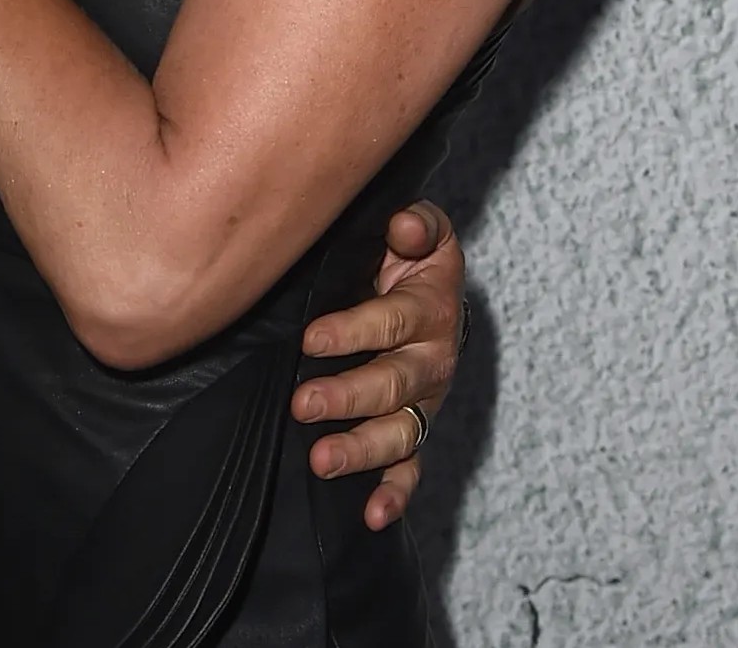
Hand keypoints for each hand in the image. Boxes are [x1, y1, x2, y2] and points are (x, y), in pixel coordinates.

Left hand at [292, 200, 464, 529]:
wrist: (434, 291)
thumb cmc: (410, 256)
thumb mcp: (420, 230)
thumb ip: (417, 223)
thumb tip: (403, 224)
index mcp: (428, 309)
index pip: (392, 322)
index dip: (353, 331)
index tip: (311, 339)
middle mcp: (431, 360)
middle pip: (392, 384)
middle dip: (347, 396)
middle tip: (303, 404)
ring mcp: (425, 400)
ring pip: (400, 432)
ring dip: (362, 449)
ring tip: (322, 460)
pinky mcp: (416, 426)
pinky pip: (411, 468)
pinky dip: (395, 493)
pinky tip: (371, 514)